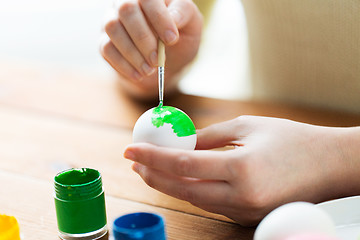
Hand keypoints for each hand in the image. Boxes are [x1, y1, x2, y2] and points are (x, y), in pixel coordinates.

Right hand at [101, 0, 202, 98]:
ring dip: (132, 53)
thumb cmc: (180, 39)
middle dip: (143, 38)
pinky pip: (106, 48)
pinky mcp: (105, 40)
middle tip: (157, 59)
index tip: (171, 39)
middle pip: (126, 9)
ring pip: (112, 28)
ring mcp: (112, 19)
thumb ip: (184, 14)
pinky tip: (139, 74)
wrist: (168, 63)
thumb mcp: (191, 25)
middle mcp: (127, 2)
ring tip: (149, 69)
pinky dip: (124, 64)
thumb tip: (173, 17)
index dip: (159, 17)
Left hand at [124, 116, 352, 225]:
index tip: (131, 150)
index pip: (183, 165)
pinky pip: (211, 204)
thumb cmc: (290, 139)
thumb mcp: (247, 127)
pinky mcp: (247, 217)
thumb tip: (180, 142)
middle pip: (183, 189)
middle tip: (135, 164)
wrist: (326, 165)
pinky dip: (191, 191)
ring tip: (151, 170)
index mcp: (242, 169)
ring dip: (170, 185)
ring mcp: (245, 211)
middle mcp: (241, 196)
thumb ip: (209, 137)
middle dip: (153, 176)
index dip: (152, 157)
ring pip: (195, 200)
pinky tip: (180, 179)